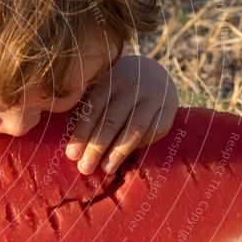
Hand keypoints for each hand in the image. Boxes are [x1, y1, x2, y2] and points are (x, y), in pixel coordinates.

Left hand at [65, 56, 177, 174]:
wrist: (152, 71)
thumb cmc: (116, 86)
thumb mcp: (100, 87)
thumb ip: (86, 107)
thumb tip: (71, 145)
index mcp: (109, 79)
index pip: (93, 109)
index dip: (82, 133)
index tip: (72, 155)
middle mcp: (131, 85)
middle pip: (112, 121)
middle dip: (97, 147)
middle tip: (85, 168)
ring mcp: (153, 95)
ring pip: (134, 128)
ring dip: (119, 151)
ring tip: (106, 169)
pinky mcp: (170, 106)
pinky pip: (156, 130)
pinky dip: (142, 144)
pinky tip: (129, 156)